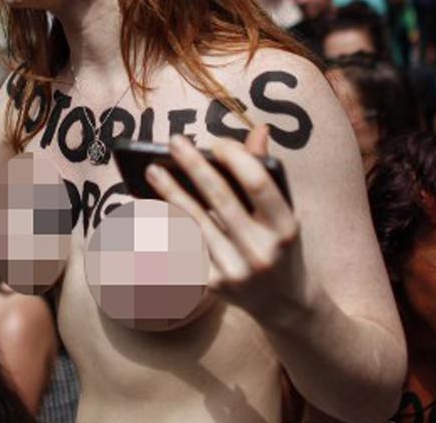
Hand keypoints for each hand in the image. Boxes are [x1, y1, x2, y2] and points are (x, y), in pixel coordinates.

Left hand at [145, 130, 314, 325]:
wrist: (285, 305)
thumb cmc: (282, 247)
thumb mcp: (285, 215)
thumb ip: (267, 174)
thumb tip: (258, 130)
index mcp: (286, 227)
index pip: (258, 184)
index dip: (235, 159)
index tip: (216, 143)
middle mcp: (262, 251)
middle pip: (221, 199)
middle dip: (194, 167)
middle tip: (174, 142)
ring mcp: (237, 271)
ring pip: (196, 223)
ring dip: (170, 194)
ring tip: (152, 171)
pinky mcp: (215, 285)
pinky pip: (183, 248)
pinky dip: (166, 227)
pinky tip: (149, 208)